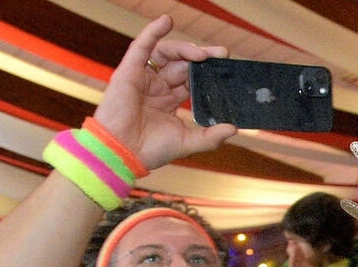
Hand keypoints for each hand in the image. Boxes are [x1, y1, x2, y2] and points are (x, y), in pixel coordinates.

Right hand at [92, 16, 235, 170]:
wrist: (122, 153)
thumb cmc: (150, 150)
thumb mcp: (187, 143)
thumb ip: (210, 136)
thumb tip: (234, 128)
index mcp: (169, 101)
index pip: (192, 80)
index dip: (207, 73)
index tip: (226, 68)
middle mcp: (157, 87)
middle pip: (183, 64)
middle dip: (203, 58)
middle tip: (222, 54)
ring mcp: (144, 78)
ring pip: (167, 54)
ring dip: (186, 49)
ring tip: (203, 54)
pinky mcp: (129, 71)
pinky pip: (142, 46)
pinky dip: (153, 32)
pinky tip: (167, 21)